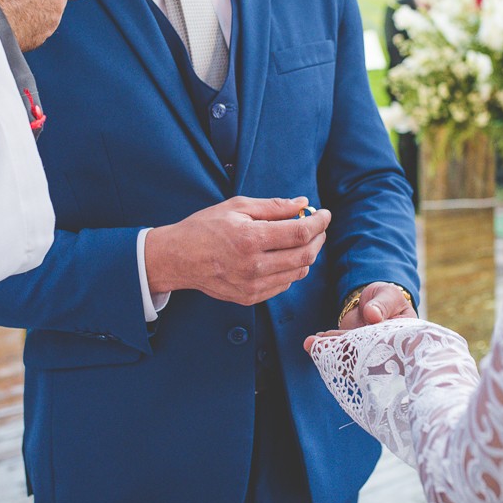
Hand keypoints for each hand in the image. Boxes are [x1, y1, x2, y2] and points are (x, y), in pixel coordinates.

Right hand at [145, 196, 330, 305]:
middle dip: (318, 239)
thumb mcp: (237, 206)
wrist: (178, 258)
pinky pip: (284, 285)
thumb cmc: (205, 227)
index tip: (324, 214)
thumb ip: (273, 207)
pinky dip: (291, 269)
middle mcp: (254, 266)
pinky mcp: (250, 298)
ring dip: (307, 255)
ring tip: (302, 240)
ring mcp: (252, 286)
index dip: (318, 223)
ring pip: (298, 273)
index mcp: (250, 239)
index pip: (300, 233)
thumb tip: (302, 204)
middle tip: (318, 226)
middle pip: (305, 256)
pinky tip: (284, 256)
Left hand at [303, 284, 416, 351]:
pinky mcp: (352, 353)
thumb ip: (382, 304)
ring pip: (349, 357)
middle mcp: (384, 352)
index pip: (390, 348)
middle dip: (343, 352)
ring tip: (310, 344)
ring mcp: (367, 354)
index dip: (374, 349)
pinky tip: (312, 343)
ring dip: (329, 352)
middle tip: (322, 346)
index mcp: (402, 341)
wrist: (374, 301)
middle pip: (365, 356)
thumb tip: (373, 315)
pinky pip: (339, 354)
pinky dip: (326, 349)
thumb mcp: (389, 296)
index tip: (355, 343)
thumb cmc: (387, 298)